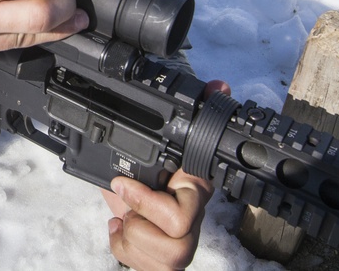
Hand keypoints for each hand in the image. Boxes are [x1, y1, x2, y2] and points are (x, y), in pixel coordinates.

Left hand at [101, 80, 229, 269]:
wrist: (128, 199)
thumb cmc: (146, 171)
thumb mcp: (152, 141)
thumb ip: (186, 113)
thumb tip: (219, 86)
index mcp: (195, 188)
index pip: (193, 201)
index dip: (154, 197)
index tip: (123, 182)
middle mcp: (194, 220)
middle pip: (181, 233)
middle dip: (141, 218)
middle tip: (120, 198)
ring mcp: (181, 245)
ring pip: (170, 257)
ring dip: (133, 237)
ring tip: (123, 217)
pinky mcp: (163, 265)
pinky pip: (149, 269)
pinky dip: (125, 251)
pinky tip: (119, 228)